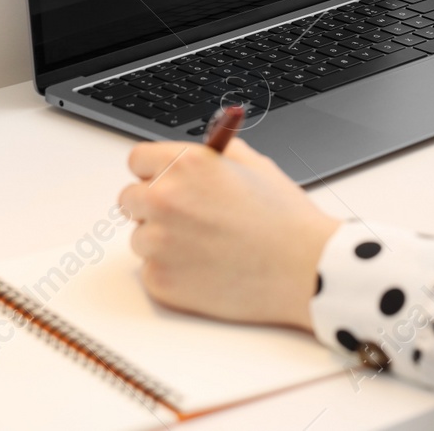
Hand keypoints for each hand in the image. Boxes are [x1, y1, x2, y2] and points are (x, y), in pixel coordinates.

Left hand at [118, 138, 340, 331]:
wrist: (304, 269)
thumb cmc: (285, 220)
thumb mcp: (255, 167)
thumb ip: (216, 155)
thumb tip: (196, 153)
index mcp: (187, 164)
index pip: (137, 160)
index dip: (154, 171)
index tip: (165, 181)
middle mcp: (165, 198)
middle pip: (129, 198)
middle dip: (153, 206)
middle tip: (187, 219)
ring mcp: (158, 242)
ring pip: (140, 237)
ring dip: (162, 241)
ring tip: (206, 248)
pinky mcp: (159, 280)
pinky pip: (150, 271)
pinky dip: (172, 273)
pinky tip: (207, 270)